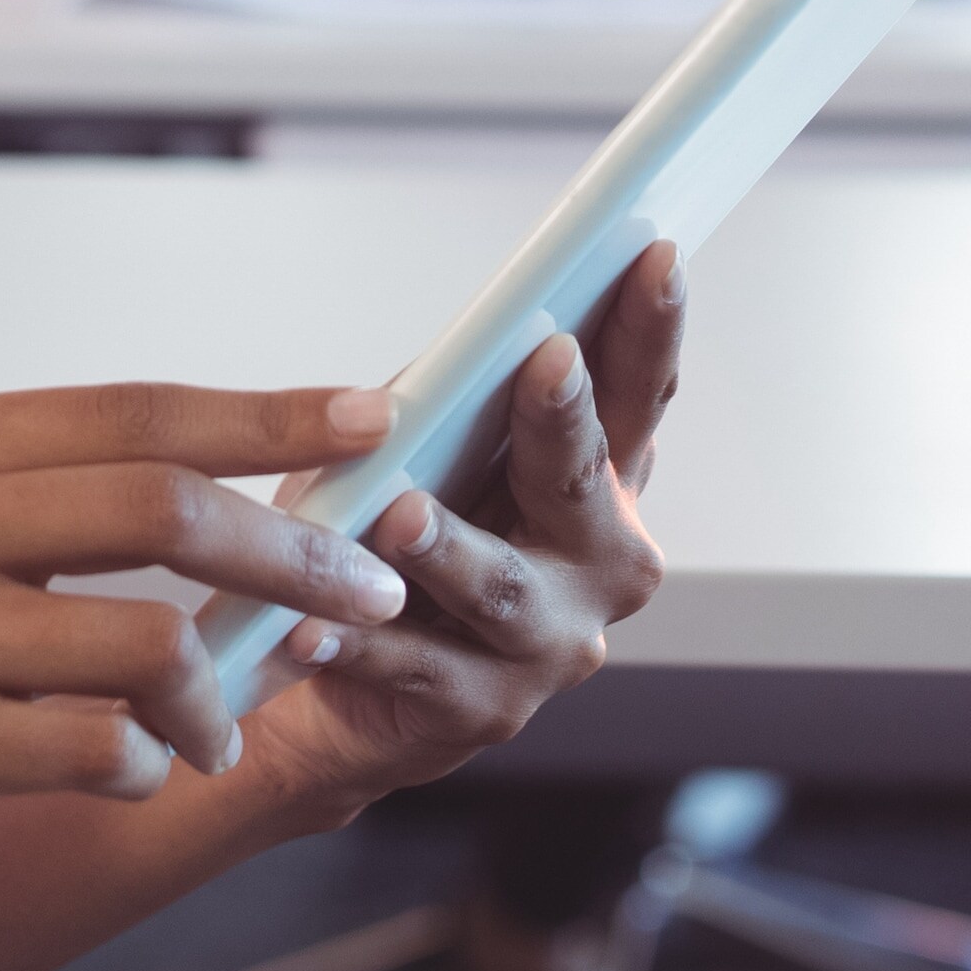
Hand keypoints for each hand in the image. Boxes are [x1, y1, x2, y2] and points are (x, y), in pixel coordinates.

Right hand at [0, 381, 413, 926]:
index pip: (129, 408)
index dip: (266, 410)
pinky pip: (92, 749)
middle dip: (296, 546)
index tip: (368, 415)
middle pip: (165, 503)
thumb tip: (170, 486)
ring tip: (218, 726)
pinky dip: (141, 766)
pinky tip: (130, 774)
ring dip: (219, 690)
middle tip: (368, 586)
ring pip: (148, 637)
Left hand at [238, 243, 681, 815]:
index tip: (655, 261)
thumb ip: (461, 397)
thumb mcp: (431, 449)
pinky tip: (315, 624)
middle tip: (548, 362)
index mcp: (600, 487)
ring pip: (502, 587)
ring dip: (451, 547)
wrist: (340, 679)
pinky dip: (361, 642)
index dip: (650, 328)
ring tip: (402, 514)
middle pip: (585, 484)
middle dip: (564, 421)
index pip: (637, 395)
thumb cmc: (389, 537)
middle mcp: (598, 566)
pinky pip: (415, 666)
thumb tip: (476, 331)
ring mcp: (548, 645)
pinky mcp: (482, 709)